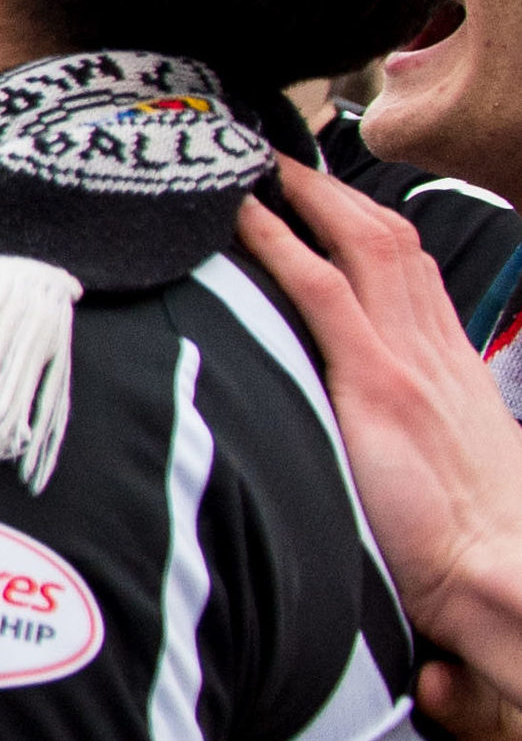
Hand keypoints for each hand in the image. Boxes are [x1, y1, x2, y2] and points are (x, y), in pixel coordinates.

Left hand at [236, 158, 521, 678]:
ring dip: (309, 196)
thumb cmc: (473, 548)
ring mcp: (408, 363)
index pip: (413, 276)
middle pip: (390, 243)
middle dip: (336, 193)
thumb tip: (372, 447)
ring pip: (363, 247)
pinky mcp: (379, 386)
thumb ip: (407, 444)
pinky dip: (282, 244)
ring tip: (258, 165)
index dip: (370, 229)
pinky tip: (245, 216)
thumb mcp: (444, 476)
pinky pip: (322, 291)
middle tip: (281, 160)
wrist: (503, 580)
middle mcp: (436, 352)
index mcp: (453, 370)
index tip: (330, 201)